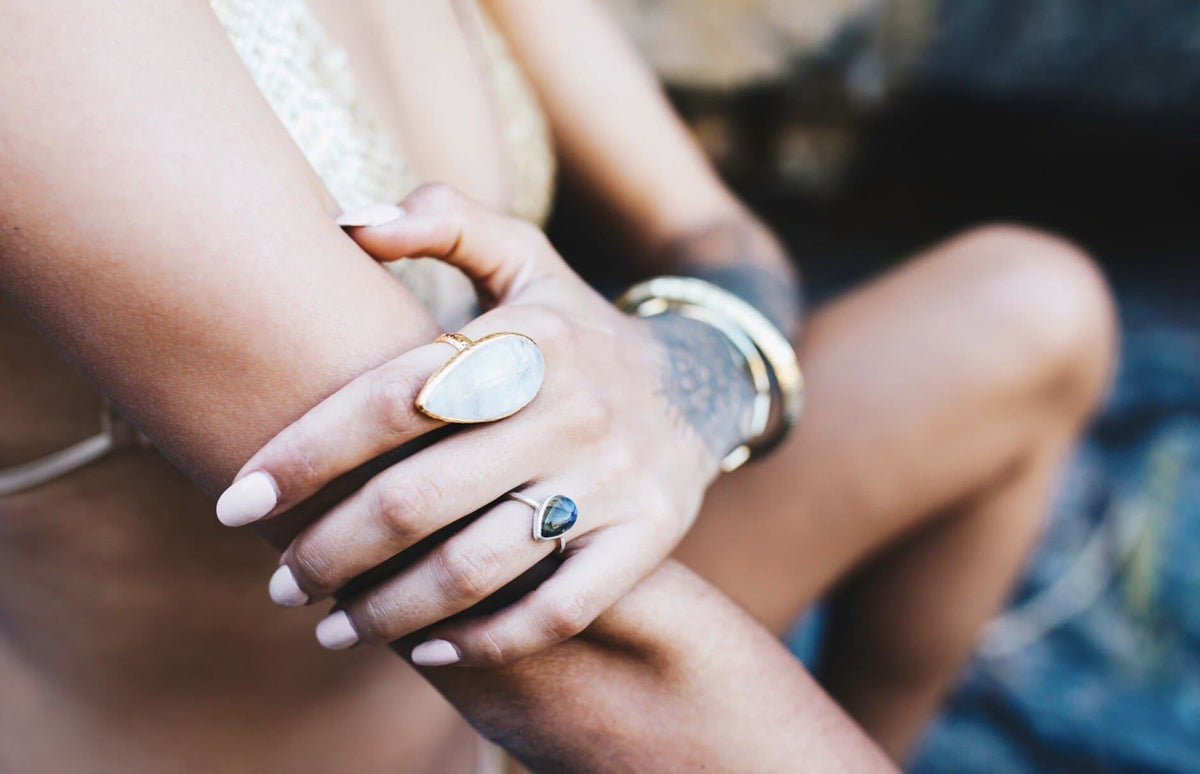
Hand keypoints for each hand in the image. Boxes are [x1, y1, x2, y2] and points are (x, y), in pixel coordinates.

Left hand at [217, 184, 755, 665]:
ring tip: (329, 627)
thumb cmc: (576, 325)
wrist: (701, 382)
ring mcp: (614, 477)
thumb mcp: (525, 257)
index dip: (305, 453)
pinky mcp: (649, 534)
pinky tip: (428, 653)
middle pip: (419, 497)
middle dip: (329, 551)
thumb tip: (345, 221)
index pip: (393, 399)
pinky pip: (560, 609)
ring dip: (387, 610)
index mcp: (526, 336)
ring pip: (478, 566)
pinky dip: (487, 643)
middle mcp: (572, 407)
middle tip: (279, 583)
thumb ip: (443, 220)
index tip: (236, 502)